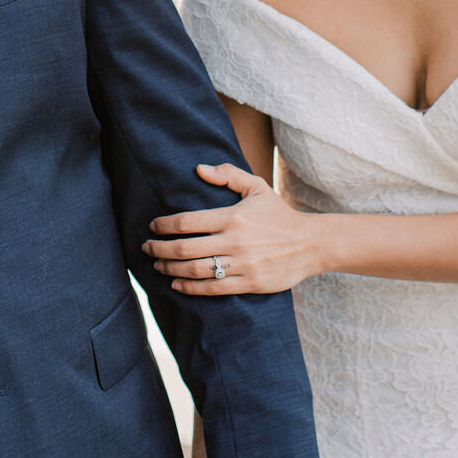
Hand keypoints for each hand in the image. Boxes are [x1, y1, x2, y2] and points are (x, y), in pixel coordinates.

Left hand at [144, 163, 328, 292]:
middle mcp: (235, 241)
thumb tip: (198, 168)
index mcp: (233, 216)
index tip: (152, 227)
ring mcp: (243, 264)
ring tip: (157, 266)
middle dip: (160, 249)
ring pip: (196, 270)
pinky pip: (214, 289)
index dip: (164, 225)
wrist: (310, 243)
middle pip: (185, 249)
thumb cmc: (279, 214)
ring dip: (170, 270)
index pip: (188, 221)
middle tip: (146, 248)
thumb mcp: (256, 187)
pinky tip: (177, 284)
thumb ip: (228, 175)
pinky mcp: (250, 283)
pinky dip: (191, 288)